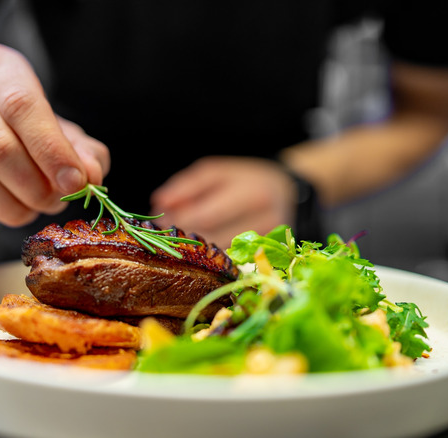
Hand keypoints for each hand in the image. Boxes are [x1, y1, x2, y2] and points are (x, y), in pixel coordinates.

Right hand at [0, 43, 109, 233]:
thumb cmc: (14, 127)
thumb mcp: (54, 129)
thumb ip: (81, 152)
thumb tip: (90, 176)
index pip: (22, 106)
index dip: (52, 151)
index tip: (74, 182)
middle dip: (35, 188)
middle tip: (51, 202)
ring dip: (12, 209)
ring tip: (25, 208)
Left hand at [150, 156, 295, 247]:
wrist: (289, 193)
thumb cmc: (246, 180)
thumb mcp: (218, 172)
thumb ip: (187, 185)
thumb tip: (159, 201)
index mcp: (253, 193)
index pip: (207, 215)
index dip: (178, 220)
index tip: (158, 220)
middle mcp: (266, 220)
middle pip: (213, 238)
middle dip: (183, 237)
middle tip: (162, 233)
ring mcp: (269, 244)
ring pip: (220, 255)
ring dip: (193, 250)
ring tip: (176, 240)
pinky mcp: (268, 259)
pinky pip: (230, 263)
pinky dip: (209, 259)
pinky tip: (197, 252)